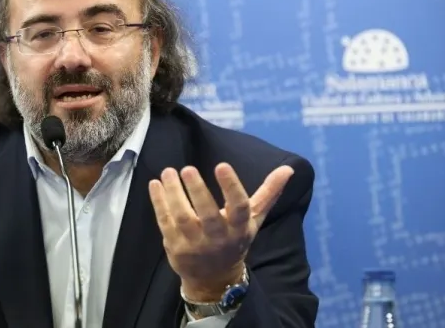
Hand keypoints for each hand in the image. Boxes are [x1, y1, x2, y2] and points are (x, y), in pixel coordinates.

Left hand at [148, 162, 294, 301]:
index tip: (221, 165)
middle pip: (208, 214)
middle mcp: (218, 238)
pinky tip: (155, 184)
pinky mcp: (175, 246)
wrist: (214, 278)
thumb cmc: (234, 240)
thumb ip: (268, 193)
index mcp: (239, 229)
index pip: (238, 207)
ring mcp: (194, 244)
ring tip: (168, 172)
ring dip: (173, 193)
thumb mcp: (253, 219)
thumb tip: (288, 169)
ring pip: (182, 217)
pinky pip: (165, 223)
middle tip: (188, 168)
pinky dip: (158, 203)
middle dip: (198, 191)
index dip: (231, 187)